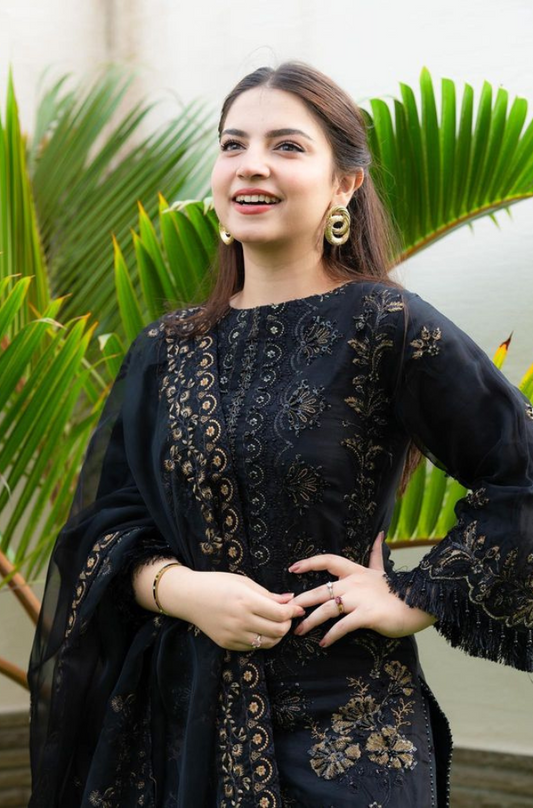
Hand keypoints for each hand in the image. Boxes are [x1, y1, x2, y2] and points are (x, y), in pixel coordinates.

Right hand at [166, 569, 305, 651]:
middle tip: (287, 615)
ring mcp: (233, 634)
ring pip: (268, 643)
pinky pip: (253, 647)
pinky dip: (262, 639)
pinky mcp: (227, 644)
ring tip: (275, 623)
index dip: (293, 612)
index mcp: (246, 601)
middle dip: (288, 624)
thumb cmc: (217, 583)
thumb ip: (268, 594)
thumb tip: (291, 600)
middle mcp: (241, 620)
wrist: (189, 597)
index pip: (281, 614)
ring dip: (277, 634)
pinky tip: (259, 628)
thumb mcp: (244, 582)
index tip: (298, 607)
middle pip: (278, 631)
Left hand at [288, 532, 436, 647]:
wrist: (420, 603)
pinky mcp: (366, 615)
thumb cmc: (399, 590)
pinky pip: (343, 625)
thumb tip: (379, 535)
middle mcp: (354, 583)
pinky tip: (324, 643)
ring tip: (300, 631)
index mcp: (356, 572)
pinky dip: (332, 635)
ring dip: (311, 621)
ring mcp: (359, 599)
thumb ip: (376, 555)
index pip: (328, 561)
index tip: (292, 568)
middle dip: (302, 601)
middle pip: (320, 589)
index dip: (309, 563)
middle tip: (288, 611)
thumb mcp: (383, 570)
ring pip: (327, 609)